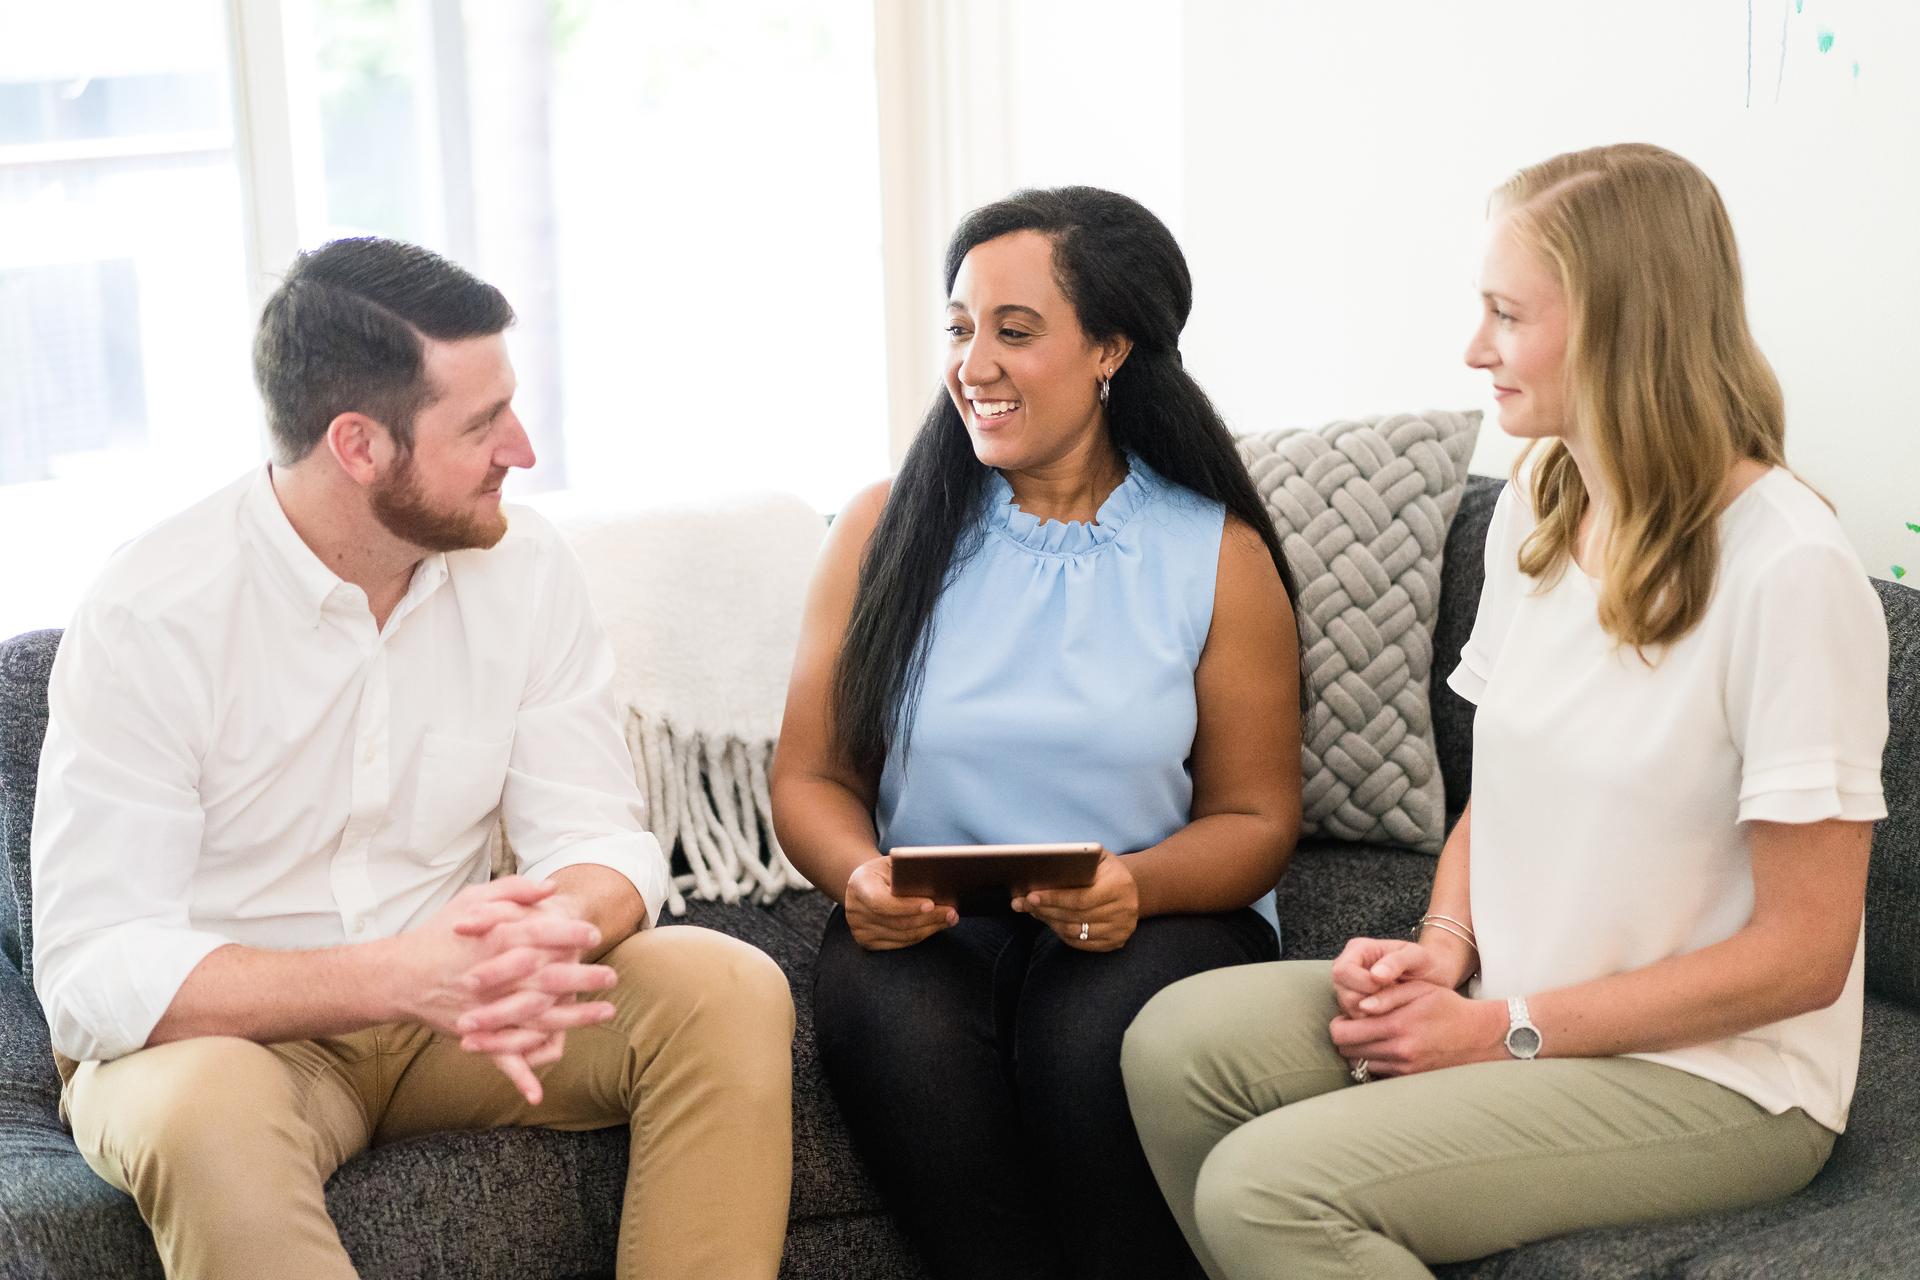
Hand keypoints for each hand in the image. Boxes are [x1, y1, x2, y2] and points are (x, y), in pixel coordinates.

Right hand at [389, 877, 617, 1103]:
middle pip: (547, 979)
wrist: (398, 975)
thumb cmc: (440, 933)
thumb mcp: (473, 898)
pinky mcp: (475, 1034)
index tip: (594, 934)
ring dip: (574, 1018)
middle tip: (611, 976)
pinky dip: (517, 1076)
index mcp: (493, 941)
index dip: (570, 934)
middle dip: (584, 978)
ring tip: (606, 1012)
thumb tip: (552, 887)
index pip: (541, 935)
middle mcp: (493, 978)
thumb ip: (513, 889)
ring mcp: (486, 1010)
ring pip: (537, 1018)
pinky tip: (539, 1092)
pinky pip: (500, 1058)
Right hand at [845, 856, 957, 950]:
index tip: (931, 904)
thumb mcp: (892, 863)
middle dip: (928, 918)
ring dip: (930, 928)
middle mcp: (855, 911)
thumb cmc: (884, 871)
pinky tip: (936, 926)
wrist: (863, 885)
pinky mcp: (867, 943)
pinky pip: (901, 943)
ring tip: (950, 918)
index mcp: (859, 885)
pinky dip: (922, 935)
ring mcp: (860, 930)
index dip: (906, 906)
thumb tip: (936, 882)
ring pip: (903, 935)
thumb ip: (907, 871)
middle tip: (952, 912)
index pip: (881, 902)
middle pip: (897, 922)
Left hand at [1014, 850, 1138, 951]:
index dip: (1053, 899)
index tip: (1030, 896)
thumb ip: (1074, 863)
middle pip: (1075, 916)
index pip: (1080, 898)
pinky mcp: (1116, 942)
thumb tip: (1039, 873)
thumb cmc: (1105, 869)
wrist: (1131, 885)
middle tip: (1023, 904)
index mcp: (1120, 885)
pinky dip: (1062, 933)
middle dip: (1045, 910)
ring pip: (1075, 931)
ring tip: (1034, 911)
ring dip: (1050, 922)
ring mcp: (1122, 929)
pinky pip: (1081, 942)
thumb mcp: (1095, 858)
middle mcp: (1125, 910)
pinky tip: (1050, 921)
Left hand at [1328, 983, 1505, 1077]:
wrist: (1479, 1036)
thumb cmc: (1446, 1006)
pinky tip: (1383, 1050)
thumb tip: (1360, 1006)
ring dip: (1358, 1052)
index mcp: (1397, 1026)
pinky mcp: (1410, 1079)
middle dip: (1345, 1039)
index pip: (1343, 1035)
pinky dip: (1374, 1063)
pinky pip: (1378, 1075)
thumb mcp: (1418, 989)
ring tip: (1370, 1037)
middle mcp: (1398, 1052)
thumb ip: (1386, 995)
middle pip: (1347, 1053)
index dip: (1338, 1024)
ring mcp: (1404, 1070)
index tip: (1346, 1016)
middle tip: (1355, 1026)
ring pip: (1360, 1066)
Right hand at [1330, 937, 1443, 1018]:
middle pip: (1342, 992)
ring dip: (1372, 1012)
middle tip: (1393, 998)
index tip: (1388, 986)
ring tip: (1395, 1004)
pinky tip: (1392, 1013)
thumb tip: (1375, 975)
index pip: (1343, 971)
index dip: (1362, 983)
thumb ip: (1397, 962)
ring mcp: (1350, 988)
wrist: (1435, 979)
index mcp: (1358, 950)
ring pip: (1348, 1009)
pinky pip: (1357, 1020)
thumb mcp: (1417, 956)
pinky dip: (1374, 1021)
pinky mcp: (1356, 1006)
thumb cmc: (1426, 963)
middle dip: (1368, 1000)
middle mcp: (1348, 968)